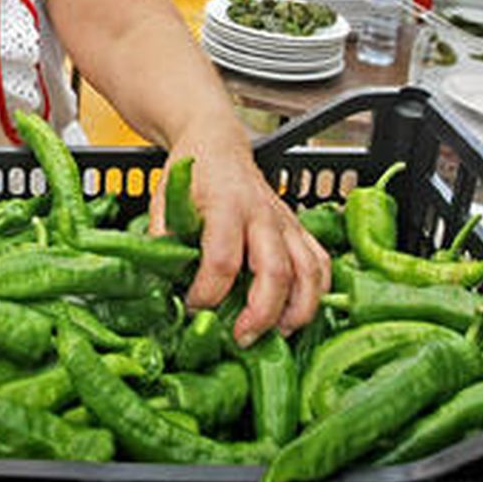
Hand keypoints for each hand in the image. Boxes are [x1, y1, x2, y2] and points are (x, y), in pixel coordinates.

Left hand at [150, 137, 329, 346]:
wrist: (218, 143)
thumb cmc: (191, 173)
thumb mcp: (164, 200)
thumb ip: (164, 238)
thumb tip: (162, 284)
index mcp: (225, 204)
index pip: (222, 259)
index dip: (207, 293)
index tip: (192, 308)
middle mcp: (262, 213)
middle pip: (275, 271)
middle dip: (260, 313)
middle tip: (240, 339)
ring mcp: (286, 221)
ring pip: (308, 271)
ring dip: (297, 310)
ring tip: (276, 336)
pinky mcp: (299, 228)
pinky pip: (320, 263)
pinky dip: (317, 293)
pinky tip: (297, 314)